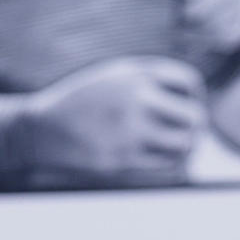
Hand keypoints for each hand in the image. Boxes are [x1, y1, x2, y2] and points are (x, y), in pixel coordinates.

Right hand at [23, 57, 206, 180]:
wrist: (43, 129)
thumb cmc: (84, 101)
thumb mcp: (114, 75)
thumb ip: (150, 78)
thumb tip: (193, 96)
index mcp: (135, 74)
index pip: (189, 81)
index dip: (195, 95)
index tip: (186, 104)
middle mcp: (135, 99)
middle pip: (194, 116)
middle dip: (197, 125)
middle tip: (191, 132)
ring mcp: (129, 131)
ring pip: (184, 144)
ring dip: (188, 148)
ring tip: (181, 148)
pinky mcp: (122, 159)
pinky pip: (166, 166)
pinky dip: (174, 164)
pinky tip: (167, 161)